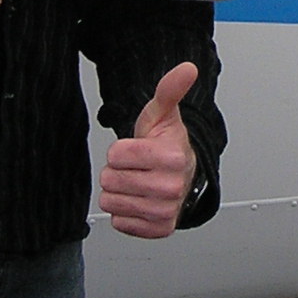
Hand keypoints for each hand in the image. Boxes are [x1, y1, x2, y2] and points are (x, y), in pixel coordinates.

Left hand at [99, 62, 197, 238]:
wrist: (182, 174)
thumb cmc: (166, 144)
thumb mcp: (162, 113)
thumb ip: (169, 90)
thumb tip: (187, 68)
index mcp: (171, 157)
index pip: (115, 155)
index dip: (120, 150)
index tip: (137, 149)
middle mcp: (171, 188)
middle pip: (110, 180)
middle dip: (117, 172)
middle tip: (136, 167)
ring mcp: (165, 211)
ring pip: (112, 202)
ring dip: (119, 192)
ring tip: (137, 182)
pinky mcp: (158, 229)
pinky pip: (119, 222)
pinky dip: (125, 213)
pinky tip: (139, 200)